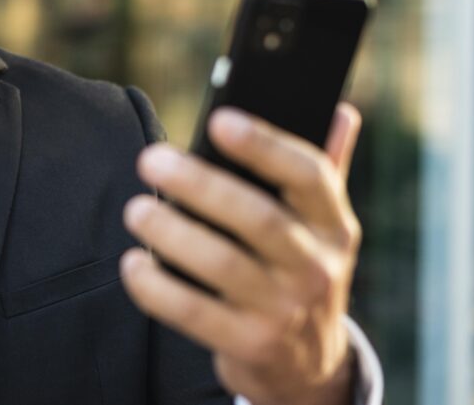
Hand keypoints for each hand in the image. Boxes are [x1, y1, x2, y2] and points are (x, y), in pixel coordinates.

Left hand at [120, 105, 363, 404]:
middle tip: (150, 160)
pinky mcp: (251, 345)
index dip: (265, 145)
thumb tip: (341, 108)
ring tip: (135, 210)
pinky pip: (195, 313)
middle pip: (257, 218)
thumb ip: (326, 166)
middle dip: (200, 185)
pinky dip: (157, 289)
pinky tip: (133, 264)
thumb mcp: (322, 225)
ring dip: (171, 234)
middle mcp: (317, 266)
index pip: (310, 175)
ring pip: (223, 265)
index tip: (218, 120)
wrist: (308, 365)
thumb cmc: (299, 270)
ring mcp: (286, 310)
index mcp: (334, 224)